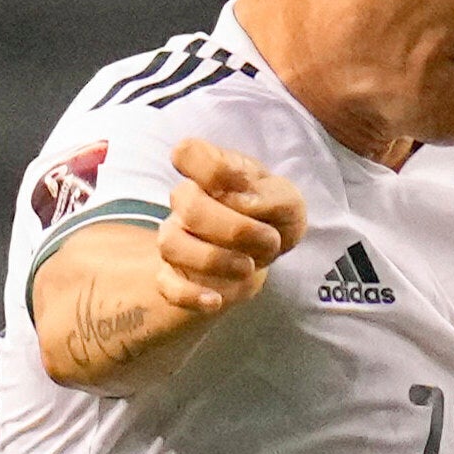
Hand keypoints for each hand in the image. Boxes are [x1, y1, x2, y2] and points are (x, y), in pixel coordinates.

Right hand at [153, 139, 306, 320]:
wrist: (265, 249)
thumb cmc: (272, 214)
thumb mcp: (287, 200)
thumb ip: (270, 195)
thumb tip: (242, 202)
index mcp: (212, 171)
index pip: (188, 152)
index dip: (211, 167)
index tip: (241, 184)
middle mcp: (187, 200)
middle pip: (186, 203)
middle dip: (234, 227)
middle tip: (268, 240)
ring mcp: (177, 237)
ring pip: (171, 244)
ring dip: (213, 259)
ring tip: (247, 267)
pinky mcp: (175, 274)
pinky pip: (166, 285)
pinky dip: (190, 295)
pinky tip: (216, 300)